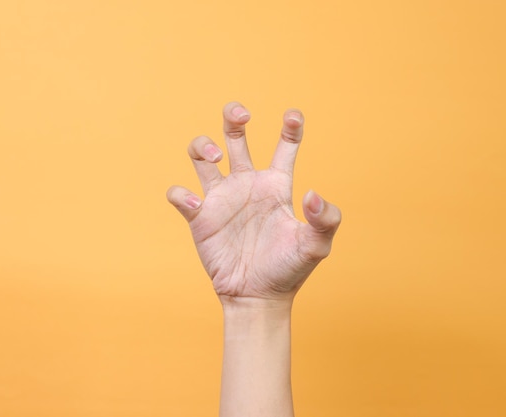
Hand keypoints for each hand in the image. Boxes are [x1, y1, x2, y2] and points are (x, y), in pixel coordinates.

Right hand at [167, 102, 340, 302]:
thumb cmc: (289, 270)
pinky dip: (183, 195)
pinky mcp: (199, 217)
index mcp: (276, 184)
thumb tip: (313, 194)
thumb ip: (324, 219)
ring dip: (202, 146)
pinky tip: (198, 206)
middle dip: (234, 116)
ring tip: (214, 158)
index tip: (293, 116)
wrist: (258, 297)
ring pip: (200, 154)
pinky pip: (181, 194)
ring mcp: (222, 198)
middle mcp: (247, 184)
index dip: (290, 126)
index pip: (285, 145)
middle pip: (235, 134)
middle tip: (241, 114)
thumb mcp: (316, 246)